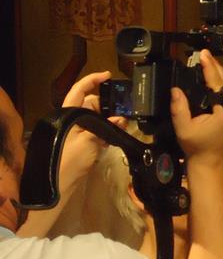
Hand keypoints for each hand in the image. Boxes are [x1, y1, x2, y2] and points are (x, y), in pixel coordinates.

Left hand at [59, 71, 114, 189]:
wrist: (61, 182)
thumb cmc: (71, 158)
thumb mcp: (89, 141)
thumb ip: (105, 128)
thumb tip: (121, 120)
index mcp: (68, 113)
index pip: (79, 90)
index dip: (92, 80)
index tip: (107, 75)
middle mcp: (72, 119)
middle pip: (91, 104)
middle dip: (108, 106)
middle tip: (124, 112)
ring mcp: (77, 131)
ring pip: (97, 118)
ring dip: (110, 120)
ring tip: (123, 126)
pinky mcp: (83, 142)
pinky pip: (98, 131)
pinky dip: (107, 132)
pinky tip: (115, 137)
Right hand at [171, 50, 222, 165]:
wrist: (209, 160)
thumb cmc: (196, 146)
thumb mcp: (183, 128)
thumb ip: (179, 108)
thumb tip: (176, 89)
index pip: (218, 84)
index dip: (210, 68)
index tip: (203, 55)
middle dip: (216, 66)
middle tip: (204, 54)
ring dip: (220, 72)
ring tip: (208, 61)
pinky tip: (215, 75)